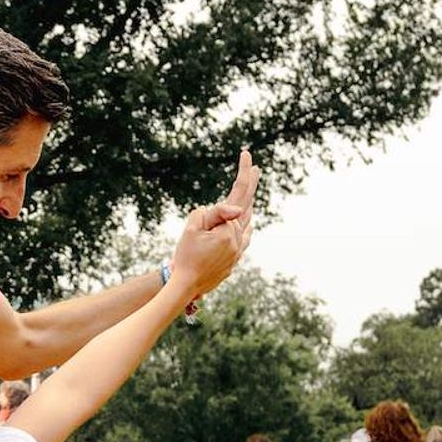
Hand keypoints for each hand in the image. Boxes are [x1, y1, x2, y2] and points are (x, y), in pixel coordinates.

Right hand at [169, 150, 255, 299]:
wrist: (185, 287)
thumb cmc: (185, 256)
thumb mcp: (192, 228)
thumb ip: (212, 212)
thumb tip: (235, 208)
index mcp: (229, 228)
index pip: (239, 194)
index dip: (244, 172)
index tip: (246, 153)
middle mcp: (238, 239)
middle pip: (247, 206)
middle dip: (250, 185)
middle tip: (256, 168)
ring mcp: (238, 252)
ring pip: (247, 223)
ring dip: (248, 206)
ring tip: (250, 192)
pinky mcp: (234, 261)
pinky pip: (243, 239)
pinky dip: (244, 227)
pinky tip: (246, 223)